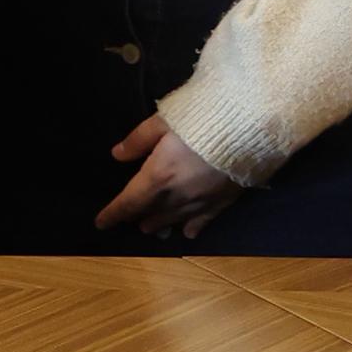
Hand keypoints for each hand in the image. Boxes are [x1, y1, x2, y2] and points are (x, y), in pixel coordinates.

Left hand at [94, 111, 243, 238]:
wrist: (251, 127)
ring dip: (161, 225)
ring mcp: (202, 201)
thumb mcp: (162, 122)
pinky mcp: (225, 201)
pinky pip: (205, 220)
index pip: (128, 203)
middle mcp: (178, 196)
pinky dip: (193, 227)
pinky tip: (188, 233)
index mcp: (157, 177)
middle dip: (137, 218)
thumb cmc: (201, 118)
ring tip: (153, 229)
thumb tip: (117, 155)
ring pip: (175, 220)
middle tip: (130, 220)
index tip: (101, 223)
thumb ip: (138, 141)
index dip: (113, 214)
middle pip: (151, 214)